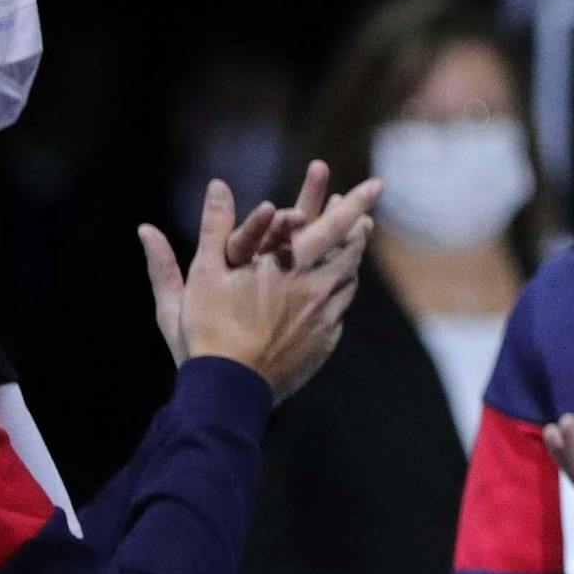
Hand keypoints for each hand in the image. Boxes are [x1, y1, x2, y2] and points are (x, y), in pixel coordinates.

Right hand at [139, 164, 380, 401]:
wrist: (229, 389)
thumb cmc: (205, 331)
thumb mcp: (199, 277)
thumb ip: (207, 231)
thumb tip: (203, 193)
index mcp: (285, 266)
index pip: (327, 224)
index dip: (352, 203)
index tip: (374, 184)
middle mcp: (312, 287)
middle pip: (348, 245)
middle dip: (361, 216)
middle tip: (374, 193)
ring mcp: (323, 315)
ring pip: (348, 275)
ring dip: (354, 250)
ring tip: (359, 232)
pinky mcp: (325, 339)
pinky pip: (340, 306)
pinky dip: (342, 286)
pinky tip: (341, 279)